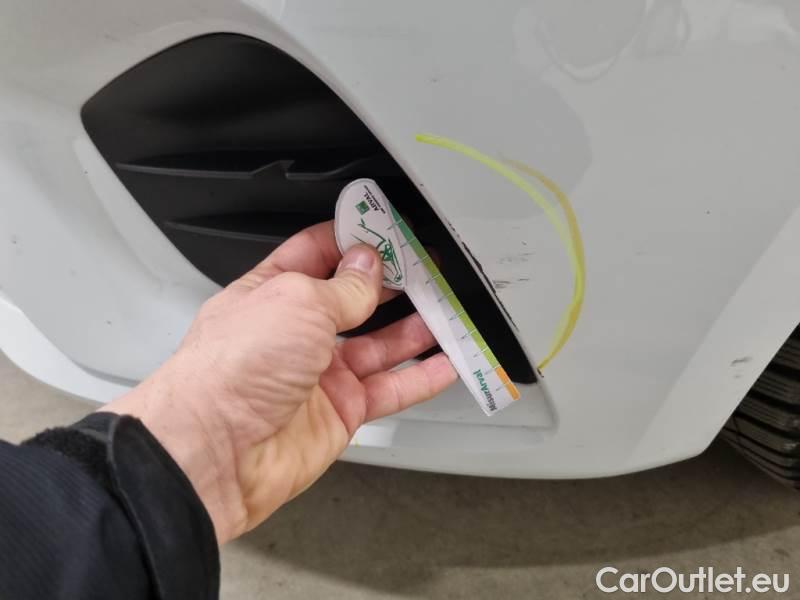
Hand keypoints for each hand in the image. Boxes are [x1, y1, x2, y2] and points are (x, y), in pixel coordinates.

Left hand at [102, 222, 456, 542]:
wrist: (216, 453)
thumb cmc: (230, 371)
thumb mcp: (296, 304)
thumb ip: (343, 288)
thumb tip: (370, 268)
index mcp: (271, 293)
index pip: (317, 254)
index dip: (353, 240)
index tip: (388, 229)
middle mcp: (294, 333)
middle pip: (354, 300)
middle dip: (391, 284)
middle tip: (428, 270)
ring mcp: (318, 374)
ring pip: (379, 345)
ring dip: (414, 329)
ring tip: (448, 311)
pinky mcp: (339, 412)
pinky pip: (389, 389)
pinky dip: (419, 378)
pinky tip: (444, 364)